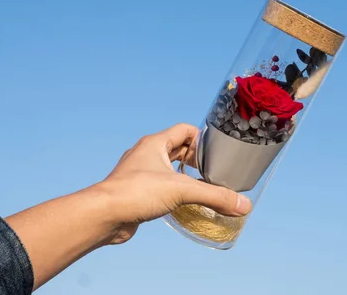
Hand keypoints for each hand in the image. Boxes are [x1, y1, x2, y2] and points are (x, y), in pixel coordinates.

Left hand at [96, 123, 251, 243]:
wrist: (103, 215)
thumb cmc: (136, 192)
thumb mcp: (182, 191)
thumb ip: (215, 196)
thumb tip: (244, 205)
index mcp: (156, 143)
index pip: (185, 130)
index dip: (202, 139)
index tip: (216, 154)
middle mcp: (146, 154)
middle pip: (177, 148)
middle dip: (195, 159)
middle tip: (212, 172)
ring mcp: (138, 172)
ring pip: (167, 168)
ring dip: (183, 176)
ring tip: (200, 187)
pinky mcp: (135, 191)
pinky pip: (159, 185)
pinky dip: (172, 191)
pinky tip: (182, 204)